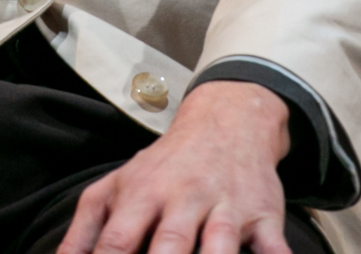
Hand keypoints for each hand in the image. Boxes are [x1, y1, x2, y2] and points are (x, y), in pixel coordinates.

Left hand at [58, 81, 295, 253]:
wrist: (227, 121)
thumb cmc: (163, 166)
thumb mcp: (117, 186)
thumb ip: (86, 229)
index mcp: (143, 195)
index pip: (117, 242)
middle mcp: (184, 200)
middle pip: (169, 247)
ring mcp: (225, 208)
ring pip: (220, 247)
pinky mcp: (264, 215)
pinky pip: (274, 245)